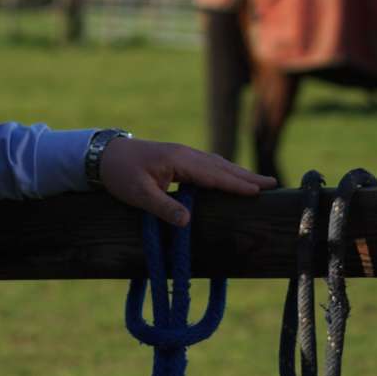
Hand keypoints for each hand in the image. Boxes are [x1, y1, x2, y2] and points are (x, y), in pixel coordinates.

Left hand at [98, 138, 275, 225]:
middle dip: (247, 177)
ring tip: (259, 183)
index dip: (238, 183)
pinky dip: (223, 172)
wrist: (103, 154)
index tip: (260, 191)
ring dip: (238, 173)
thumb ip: (164, 206)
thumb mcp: (139, 194)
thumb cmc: (120, 174)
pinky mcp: (178, 159)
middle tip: (273, 184)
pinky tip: (229, 178)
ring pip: (216, 164)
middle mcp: (186, 154)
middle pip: (222, 167)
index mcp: (180, 160)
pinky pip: (208, 165)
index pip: (215, 174)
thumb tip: (187, 221)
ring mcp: (182, 155)